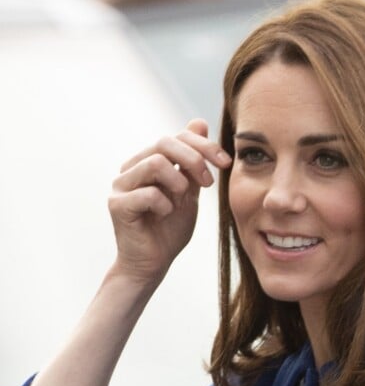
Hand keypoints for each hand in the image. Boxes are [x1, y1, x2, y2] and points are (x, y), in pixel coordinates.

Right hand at [107, 119, 230, 284]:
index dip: (204, 145)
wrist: (153, 263)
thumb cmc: (170, 228)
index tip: (226, 163)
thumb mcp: (190, 190)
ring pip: (155, 163)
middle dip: (194, 159)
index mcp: (149, 160)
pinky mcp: (116, 205)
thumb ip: (194, 160)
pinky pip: (147, 194)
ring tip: (182, 198)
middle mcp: (132, 168)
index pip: (177, 136)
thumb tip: (199, 121)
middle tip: (208, 183)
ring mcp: (120, 185)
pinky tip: (166, 215)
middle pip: (164, 143)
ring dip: (178, 181)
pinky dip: (165, 204)